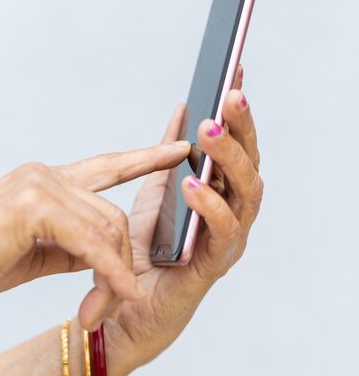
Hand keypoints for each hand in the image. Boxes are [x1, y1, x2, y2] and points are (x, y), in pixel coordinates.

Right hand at [0, 142, 189, 326]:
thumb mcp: (40, 252)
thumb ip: (76, 245)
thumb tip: (108, 255)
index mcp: (48, 181)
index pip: (108, 166)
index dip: (145, 158)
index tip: (178, 150)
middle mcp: (46, 175)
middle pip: (112, 215)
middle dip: (123, 260)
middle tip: (122, 298)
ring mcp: (40, 185)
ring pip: (106, 229)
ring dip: (114, 275)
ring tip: (106, 308)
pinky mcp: (34, 205)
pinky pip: (90, 243)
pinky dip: (108, 272)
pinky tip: (119, 294)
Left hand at [104, 67, 262, 375]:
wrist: (126, 304)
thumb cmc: (146, 250)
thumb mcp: (157, 190)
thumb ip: (170, 153)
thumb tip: (183, 107)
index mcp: (221, 194)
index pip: (238, 146)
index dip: (239, 111)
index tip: (236, 71)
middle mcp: (232, 215)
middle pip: (250, 164)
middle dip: (242, 127)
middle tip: (230, 94)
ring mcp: (227, 241)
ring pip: (245, 194)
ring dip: (230, 160)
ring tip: (209, 131)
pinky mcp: (212, 266)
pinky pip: (221, 234)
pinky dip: (210, 206)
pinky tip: (192, 183)